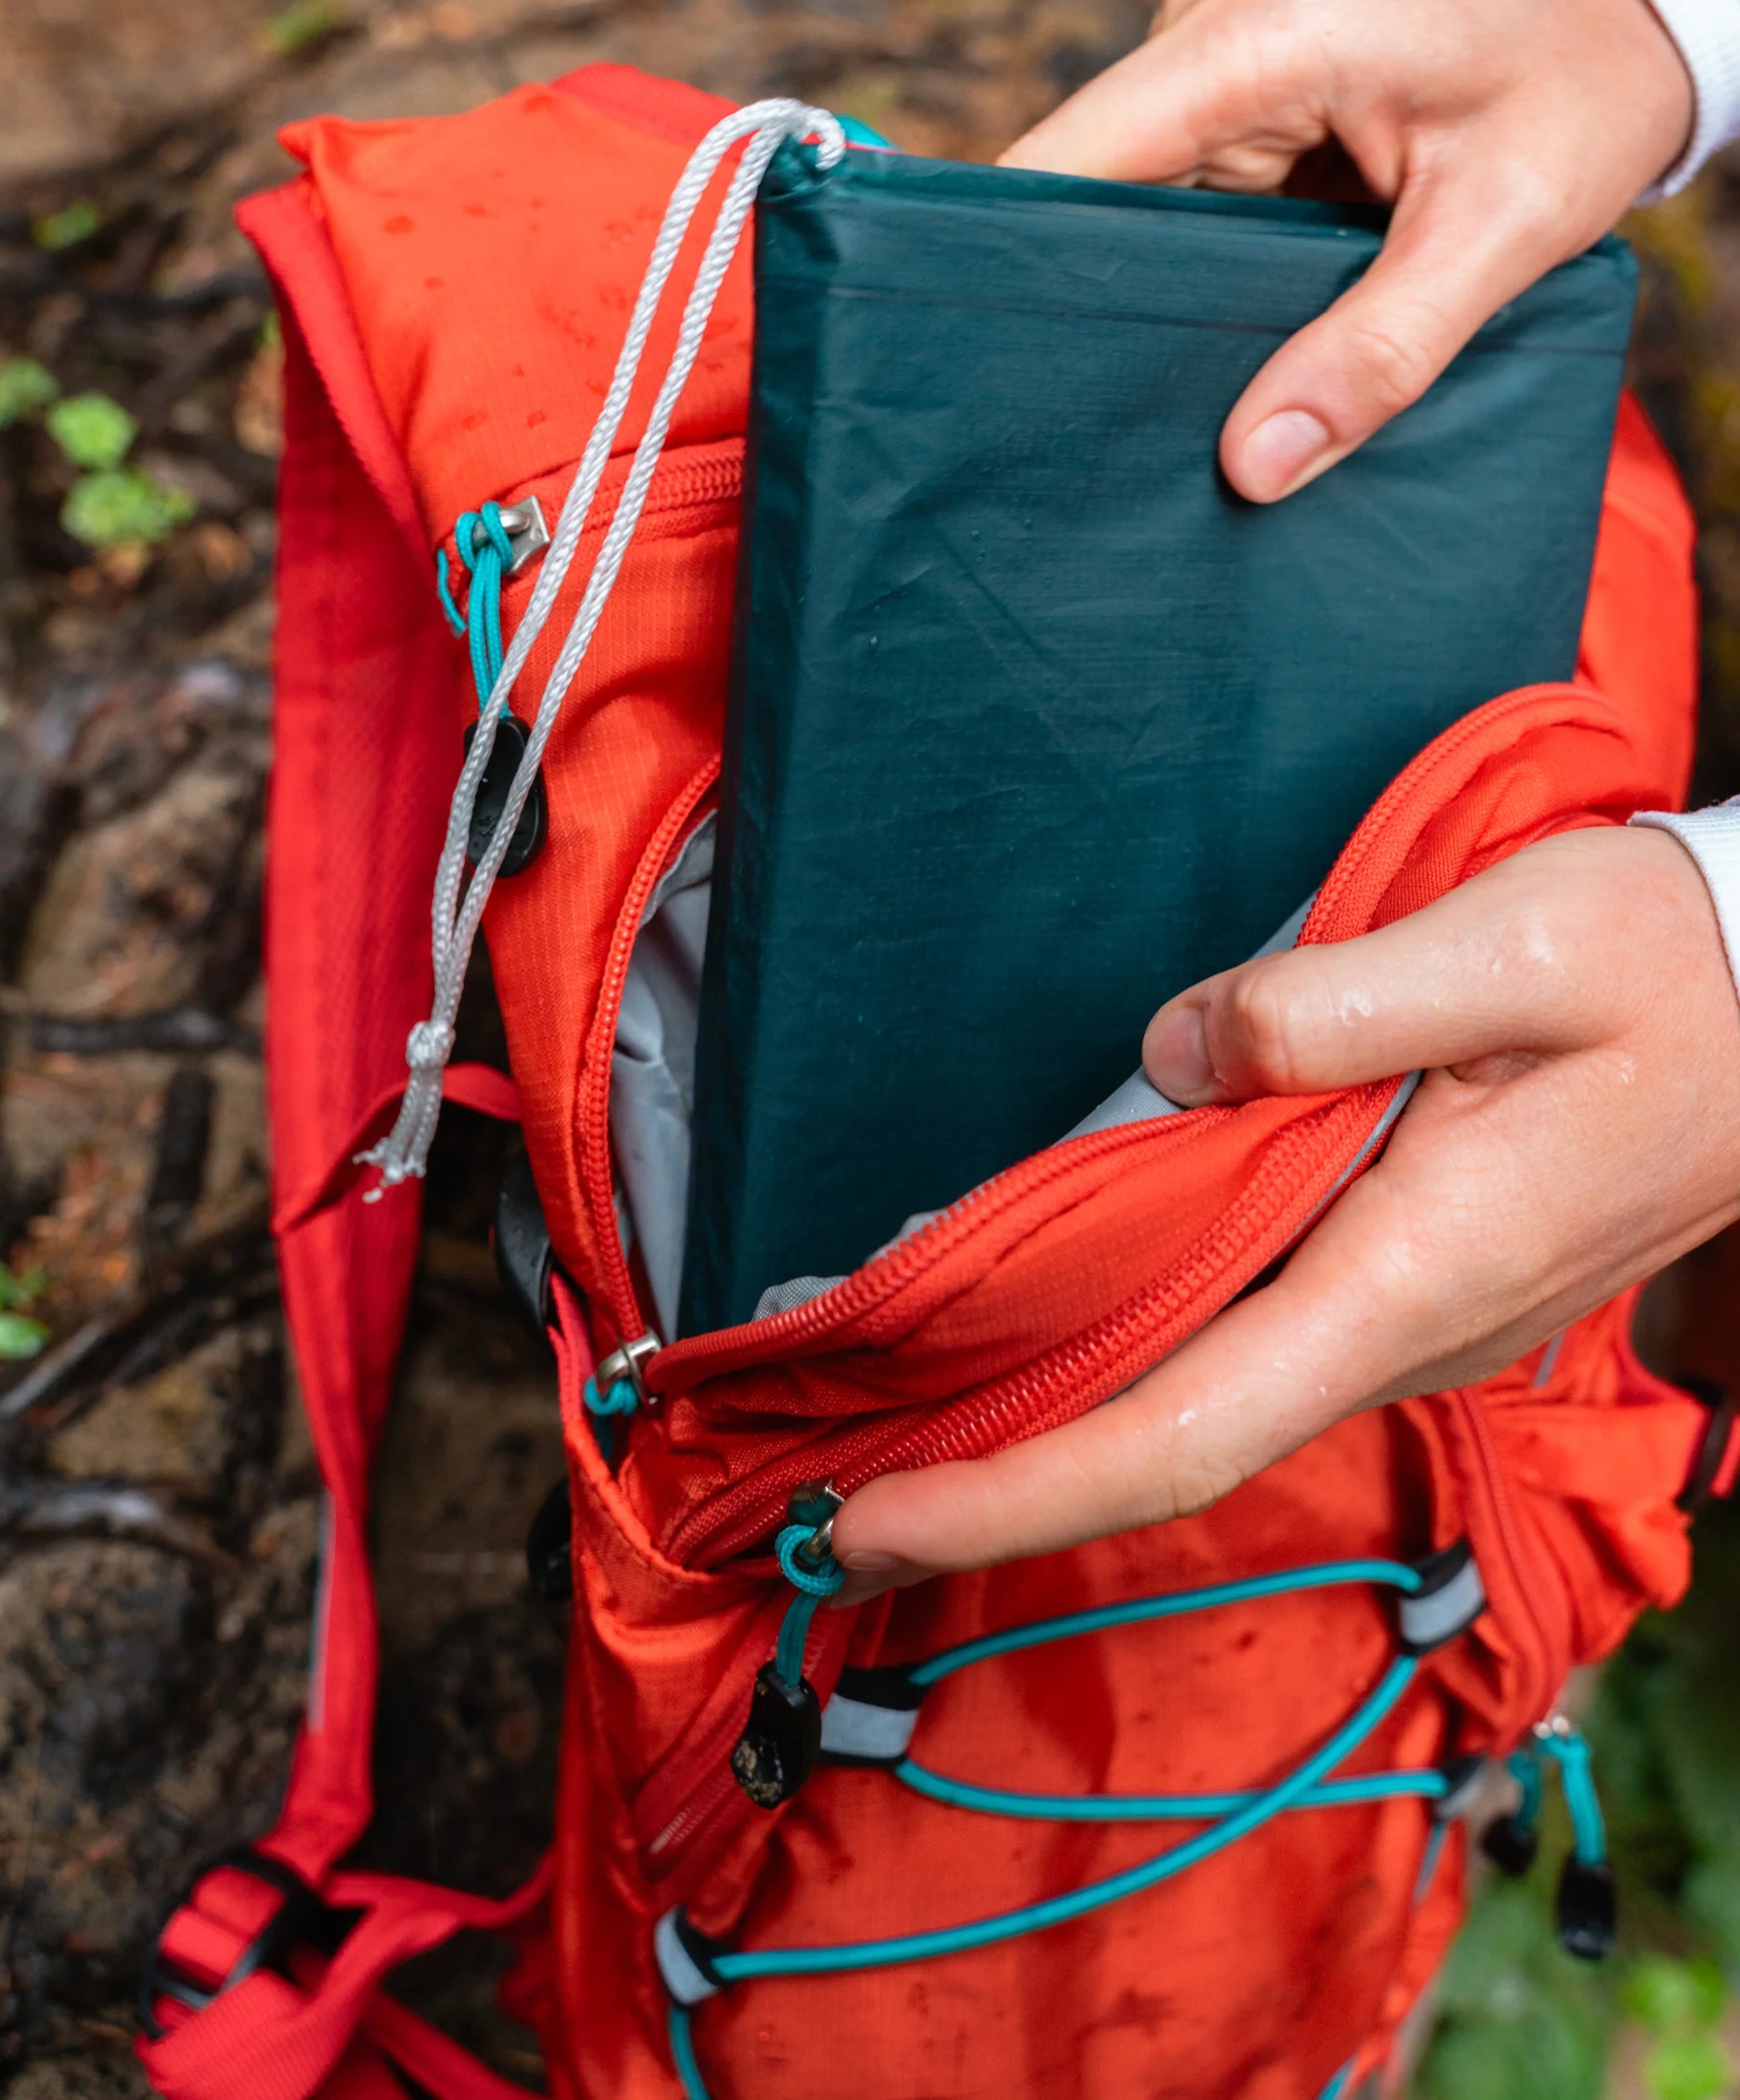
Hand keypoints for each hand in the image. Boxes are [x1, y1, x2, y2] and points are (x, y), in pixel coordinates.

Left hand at [831, 826, 1739, 1599]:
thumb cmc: (1667, 966)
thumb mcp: (1512, 941)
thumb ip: (1326, 1004)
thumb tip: (1172, 1058)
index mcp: (1408, 1278)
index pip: (1174, 1431)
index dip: (1009, 1490)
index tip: (865, 1522)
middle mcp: (1400, 1335)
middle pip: (1162, 1439)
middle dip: (989, 1476)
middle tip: (809, 1485)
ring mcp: (1408, 1322)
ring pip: (1198, 1395)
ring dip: (1047, 1414)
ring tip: (886, 1397)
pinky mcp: (1408, 1281)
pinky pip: (1242, 1339)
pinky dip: (1124, 1348)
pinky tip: (1042, 1310)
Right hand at [998, 0, 1693, 500]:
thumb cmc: (1588, 78)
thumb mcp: (1507, 229)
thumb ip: (1380, 353)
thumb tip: (1255, 465)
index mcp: (1263, 29)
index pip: (1067, 162)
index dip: (1024, 272)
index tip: (1006, 379)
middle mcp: (1215, 5)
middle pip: (1092, 180)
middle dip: (1111, 292)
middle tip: (1132, 417)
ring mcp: (1222, 17)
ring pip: (1139, 180)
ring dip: (1170, 269)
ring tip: (1215, 360)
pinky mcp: (1240, 44)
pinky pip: (1185, 158)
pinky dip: (1211, 234)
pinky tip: (1257, 294)